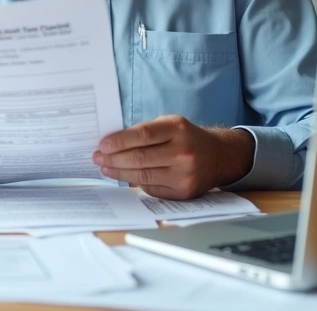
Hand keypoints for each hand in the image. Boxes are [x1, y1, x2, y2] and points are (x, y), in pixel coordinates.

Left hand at [92, 115, 253, 199]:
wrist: (218, 157)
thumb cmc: (187, 138)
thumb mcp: (170, 124)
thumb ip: (145, 131)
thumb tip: (112, 143)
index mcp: (179, 129)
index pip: (143, 135)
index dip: (119, 141)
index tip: (102, 145)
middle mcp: (184, 152)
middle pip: (140, 158)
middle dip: (114, 159)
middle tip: (97, 158)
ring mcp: (185, 174)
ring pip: (143, 176)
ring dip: (119, 173)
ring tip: (105, 168)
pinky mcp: (184, 192)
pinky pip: (152, 189)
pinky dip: (135, 183)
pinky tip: (124, 178)